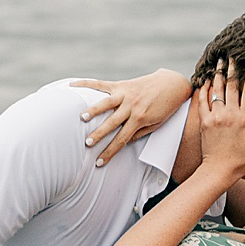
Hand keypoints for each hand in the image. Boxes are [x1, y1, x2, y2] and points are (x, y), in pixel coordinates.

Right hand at [72, 69, 192, 167]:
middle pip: (112, 123)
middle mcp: (132, 106)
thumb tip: (124, 141)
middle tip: (87, 143)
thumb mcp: (156, 124)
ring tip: (81, 118)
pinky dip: (86, 83)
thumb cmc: (165, 108)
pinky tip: (72, 84)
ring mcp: (125, 93)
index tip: (99, 162)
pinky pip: (101, 84)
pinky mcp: (121, 84)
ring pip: (106, 103)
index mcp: (140, 118)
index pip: (122, 139)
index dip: (110, 152)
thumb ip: (140, 132)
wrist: (172, 85)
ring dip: (93, 110)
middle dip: (99, 134)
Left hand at [195, 58, 244, 185]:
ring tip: (218, 62)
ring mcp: (215, 117)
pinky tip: (205, 81)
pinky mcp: (204, 122)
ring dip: (217, 74)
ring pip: (216, 90)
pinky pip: (203, 101)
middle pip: (231, 85)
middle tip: (231, 55)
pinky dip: (203, 89)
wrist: (218, 171)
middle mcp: (230, 114)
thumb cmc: (242, 162)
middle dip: (232, 68)